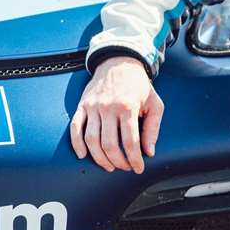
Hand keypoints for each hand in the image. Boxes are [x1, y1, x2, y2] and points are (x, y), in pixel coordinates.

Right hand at [70, 56, 164, 173]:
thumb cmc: (138, 85)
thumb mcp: (154, 103)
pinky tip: (84, 155)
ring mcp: (93, 106)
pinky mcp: (82, 105)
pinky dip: (77, 144)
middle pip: (109, 144)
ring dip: (100, 158)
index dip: (134, 159)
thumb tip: (149, 152)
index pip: (130, 141)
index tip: (138, 168)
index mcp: (128, 107)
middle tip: (125, 167)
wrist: (119, 62)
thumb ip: (153, 128)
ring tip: (109, 165)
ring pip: (91, 140)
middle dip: (118, 162)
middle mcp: (108, 107)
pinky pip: (75, 128)